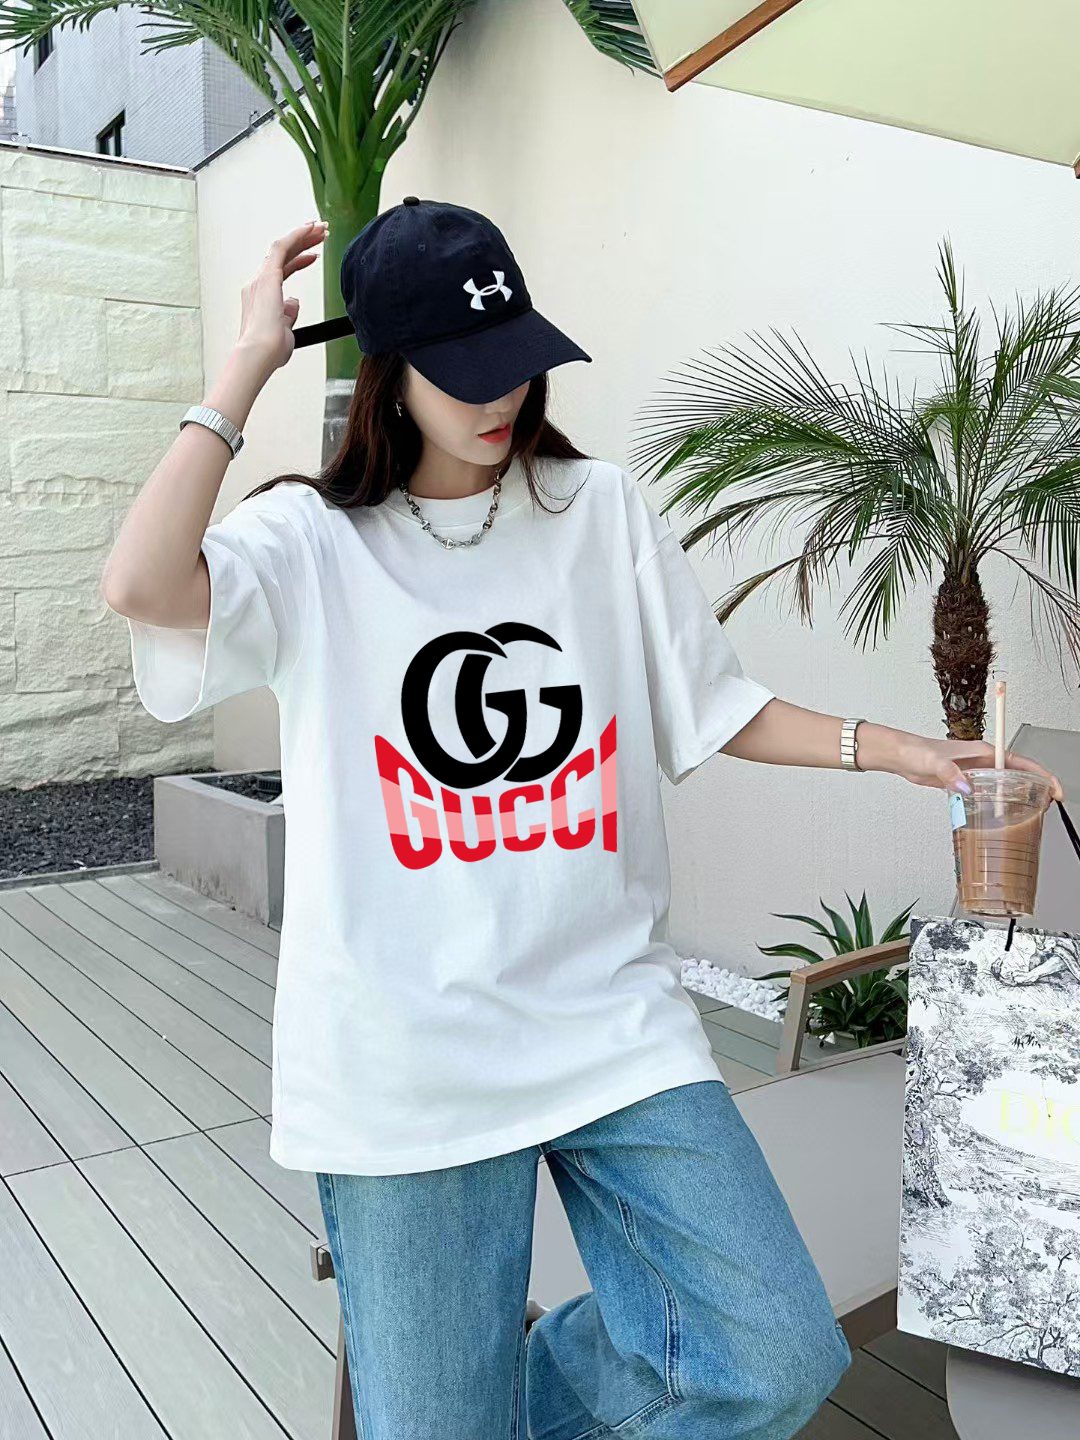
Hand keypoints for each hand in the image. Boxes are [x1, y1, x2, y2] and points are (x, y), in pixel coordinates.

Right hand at [236, 220, 328, 372]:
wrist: (260, 354)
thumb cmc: (270, 349)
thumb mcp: (286, 330)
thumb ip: (289, 315)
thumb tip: (294, 302)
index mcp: (262, 297)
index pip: (283, 270)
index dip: (299, 260)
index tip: (314, 254)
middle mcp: (258, 284)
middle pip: (284, 256)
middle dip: (303, 242)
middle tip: (321, 233)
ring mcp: (261, 280)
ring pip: (283, 248)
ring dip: (302, 236)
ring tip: (321, 229)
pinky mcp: (267, 277)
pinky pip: (281, 248)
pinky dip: (295, 237)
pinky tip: (308, 230)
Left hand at [884, 732, 1062, 801]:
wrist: (901, 756)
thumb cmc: (917, 751)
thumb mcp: (935, 761)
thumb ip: (950, 773)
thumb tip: (966, 788)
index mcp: (984, 752)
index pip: (1022, 762)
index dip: (1042, 775)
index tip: (1054, 789)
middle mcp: (983, 761)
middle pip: (1018, 773)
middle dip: (1036, 787)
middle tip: (1047, 806)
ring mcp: (974, 771)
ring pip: (1004, 784)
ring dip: (1018, 795)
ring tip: (1031, 812)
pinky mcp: (964, 781)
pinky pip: (987, 791)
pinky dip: (997, 801)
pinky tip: (998, 814)